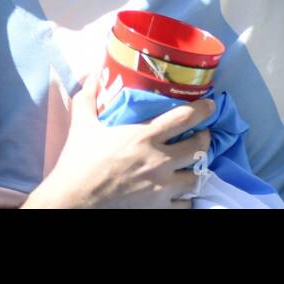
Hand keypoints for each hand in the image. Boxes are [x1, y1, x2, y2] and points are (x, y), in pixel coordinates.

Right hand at [26, 76, 213, 208]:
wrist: (73, 201)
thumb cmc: (77, 163)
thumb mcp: (82, 126)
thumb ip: (88, 99)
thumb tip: (92, 76)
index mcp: (144, 136)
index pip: (184, 117)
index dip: (202, 109)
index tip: (210, 106)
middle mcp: (159, 160)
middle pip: (199, 146)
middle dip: (204, 139)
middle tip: (202, 136)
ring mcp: (161, 186)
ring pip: (195, 176)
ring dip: (195, 170)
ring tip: (191, 166)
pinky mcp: (158, 208)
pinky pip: (185, 205)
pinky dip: (186, 200)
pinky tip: (181, 195)